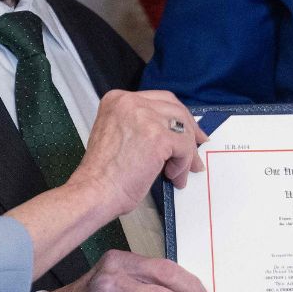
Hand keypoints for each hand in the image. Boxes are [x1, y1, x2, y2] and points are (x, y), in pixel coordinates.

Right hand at [68, 90, 204, 217]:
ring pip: (183, 129)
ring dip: (187, 153)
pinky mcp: (158, 136)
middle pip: (175, 109)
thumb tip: (174, 132)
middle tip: (198, 147)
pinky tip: (172, 176)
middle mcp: (130, 102)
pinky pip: (184, 147)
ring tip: (181, 172)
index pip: (160, 100)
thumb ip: (142, 127)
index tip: (189, 131)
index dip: (178, 117)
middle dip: (190, 130)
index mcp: (118, 100)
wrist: (94, 191)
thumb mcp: (119, 135)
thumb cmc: (104, 174)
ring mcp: (144, 117)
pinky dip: (182, 164)